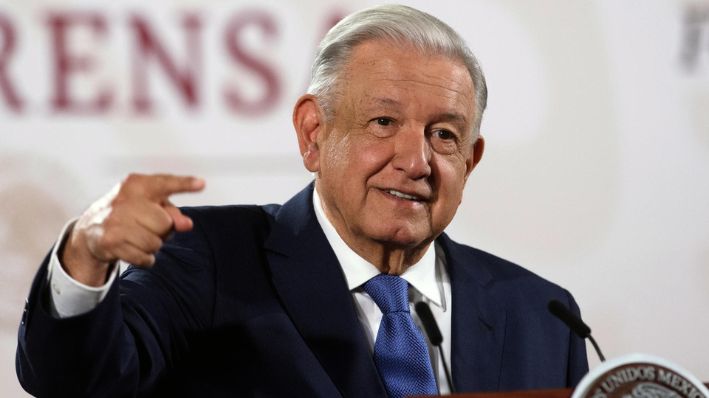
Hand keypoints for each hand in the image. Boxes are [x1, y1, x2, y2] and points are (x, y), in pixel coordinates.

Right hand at [61, 173, 204, 285]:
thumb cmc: (129, 213)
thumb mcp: (150, 205)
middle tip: (147, 226)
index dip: (184, 184)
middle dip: (162, 230)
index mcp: (137, 184)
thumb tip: (187, 224)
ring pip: (155, 243)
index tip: (201, 184)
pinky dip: (145, 258)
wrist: (91, 228)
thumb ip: (173, 211)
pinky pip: (145, 258)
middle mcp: (125, 200)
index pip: (165, 183)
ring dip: (153, 246)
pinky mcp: (110, 242)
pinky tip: (133, 248)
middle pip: (164, 223)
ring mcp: (115, 221)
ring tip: (138, 237)